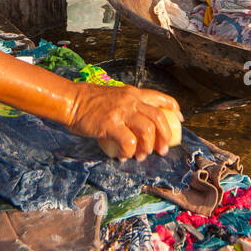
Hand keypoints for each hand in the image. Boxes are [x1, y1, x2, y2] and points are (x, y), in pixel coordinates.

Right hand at [66, 83, 182, 161]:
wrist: (70, 101)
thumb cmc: (88, 102)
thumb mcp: (113, 97)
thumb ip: (126, 107)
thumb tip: (136, 127)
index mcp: (133, 93)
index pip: (160, 97)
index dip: (173, 108)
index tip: (180, 119)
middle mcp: (130, 101)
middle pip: (159, 118)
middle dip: (164, 137)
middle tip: (162, 150)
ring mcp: (121, 112)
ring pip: (148, 131)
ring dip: (147, 147)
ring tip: (141, 156)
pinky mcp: (111, 124)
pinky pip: (129, 142)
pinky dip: (129, 152)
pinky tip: (122, 156)